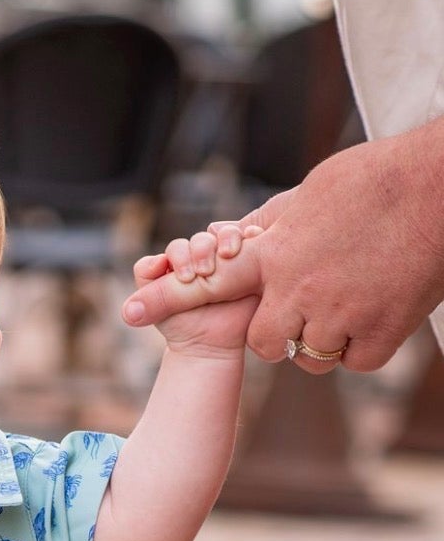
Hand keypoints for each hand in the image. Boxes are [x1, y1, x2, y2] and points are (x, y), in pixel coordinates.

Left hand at [123, 125, 443, 372]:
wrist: (441, 188)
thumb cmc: (380, 179)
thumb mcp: (313, 192)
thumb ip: (273, 225)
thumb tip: (241, 238)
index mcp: (276, 251)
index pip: (207, 281)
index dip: (165, 298)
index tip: (128, 311)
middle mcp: (297, 289)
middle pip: (266, 342)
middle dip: (281, 331)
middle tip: (309, 302)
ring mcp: (338, 316)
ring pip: (310, 357)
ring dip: (325, 336)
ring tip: (355, 292)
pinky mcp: (379, 336)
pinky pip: (352, 361)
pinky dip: (363, 343)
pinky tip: (379, 308)